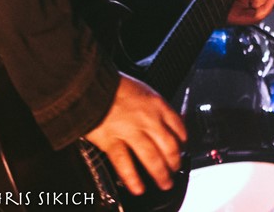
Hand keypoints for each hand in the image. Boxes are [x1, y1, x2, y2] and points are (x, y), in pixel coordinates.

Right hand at [84, 74, 186, 194]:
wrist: (90, 85)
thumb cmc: (114, 86)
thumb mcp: (143, 90)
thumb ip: (155, 107)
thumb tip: (166, 121)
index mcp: (157, 105)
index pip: (178, 127)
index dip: (183, 142)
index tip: (182, 149)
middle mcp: (148, 119)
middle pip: (168, 146)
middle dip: (174, 162)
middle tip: (175, 171)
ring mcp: (130, 131)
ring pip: (151, 157)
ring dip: (160, 174)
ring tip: (164, 183)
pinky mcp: (111, 141)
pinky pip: (125, 163)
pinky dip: (133, 178)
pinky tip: (138, 187)